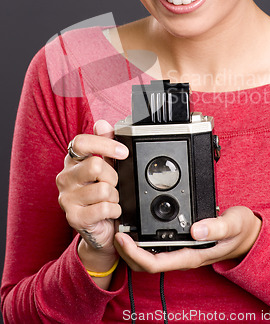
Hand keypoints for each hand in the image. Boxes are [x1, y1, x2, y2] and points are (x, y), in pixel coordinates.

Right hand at [56, 120, 128, 262]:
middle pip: (95, 165)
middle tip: (113, 185)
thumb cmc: (102, 195)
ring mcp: (66, 199)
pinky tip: (110, 211)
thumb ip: (105, 144)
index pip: (81, 142)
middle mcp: (65, 178)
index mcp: (72, 161)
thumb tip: (102, 123)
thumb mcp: (106, 167)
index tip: (123, 152)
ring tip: (109, 200)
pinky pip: (104, 207)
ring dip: (115, 196)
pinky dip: (114, 210)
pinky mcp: (74, 218)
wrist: (101, 229)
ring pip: (103, 188)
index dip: (104, 144)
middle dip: (113, 177)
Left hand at [114, 206, 260, 272]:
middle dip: (127, 252)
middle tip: (115, 232)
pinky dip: (143, 240)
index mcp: (192, 255)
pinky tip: (137, 228)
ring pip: (149, 257)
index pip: (156, 263)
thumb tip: (195, 230)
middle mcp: (183, 255)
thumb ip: (216, 227)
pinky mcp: (182, 244)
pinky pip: (157, 248)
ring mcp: (181, 251)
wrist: (248, 236)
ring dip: (132, 248)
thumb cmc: (241, 231)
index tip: (123, 238)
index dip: (135, 253)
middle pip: (146, 263)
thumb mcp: (233, 224)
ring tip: (121, 230)